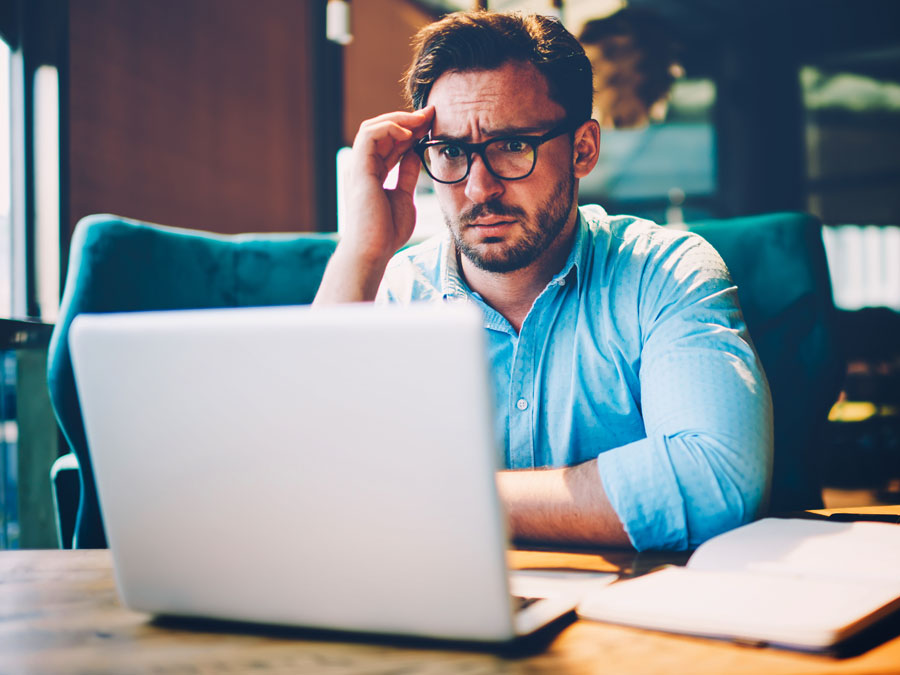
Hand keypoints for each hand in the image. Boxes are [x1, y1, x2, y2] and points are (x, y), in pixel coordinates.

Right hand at [343, 107, 434, 264]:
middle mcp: (364, 167)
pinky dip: (389, 128)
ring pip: (373, 127)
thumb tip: (417, 155)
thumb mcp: (404, 197)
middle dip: (408, 120)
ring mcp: (360, 167)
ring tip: (421, 120)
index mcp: (375, 174)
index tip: (434, 125)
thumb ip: (408, 176)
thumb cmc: (387, 232)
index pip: (392, 144)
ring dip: (398, 119)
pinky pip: (370, 135)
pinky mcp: (359, 169)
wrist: (373, 250)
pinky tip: (408, 133)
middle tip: (431, 114)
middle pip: (383, 131)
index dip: (412, 131)